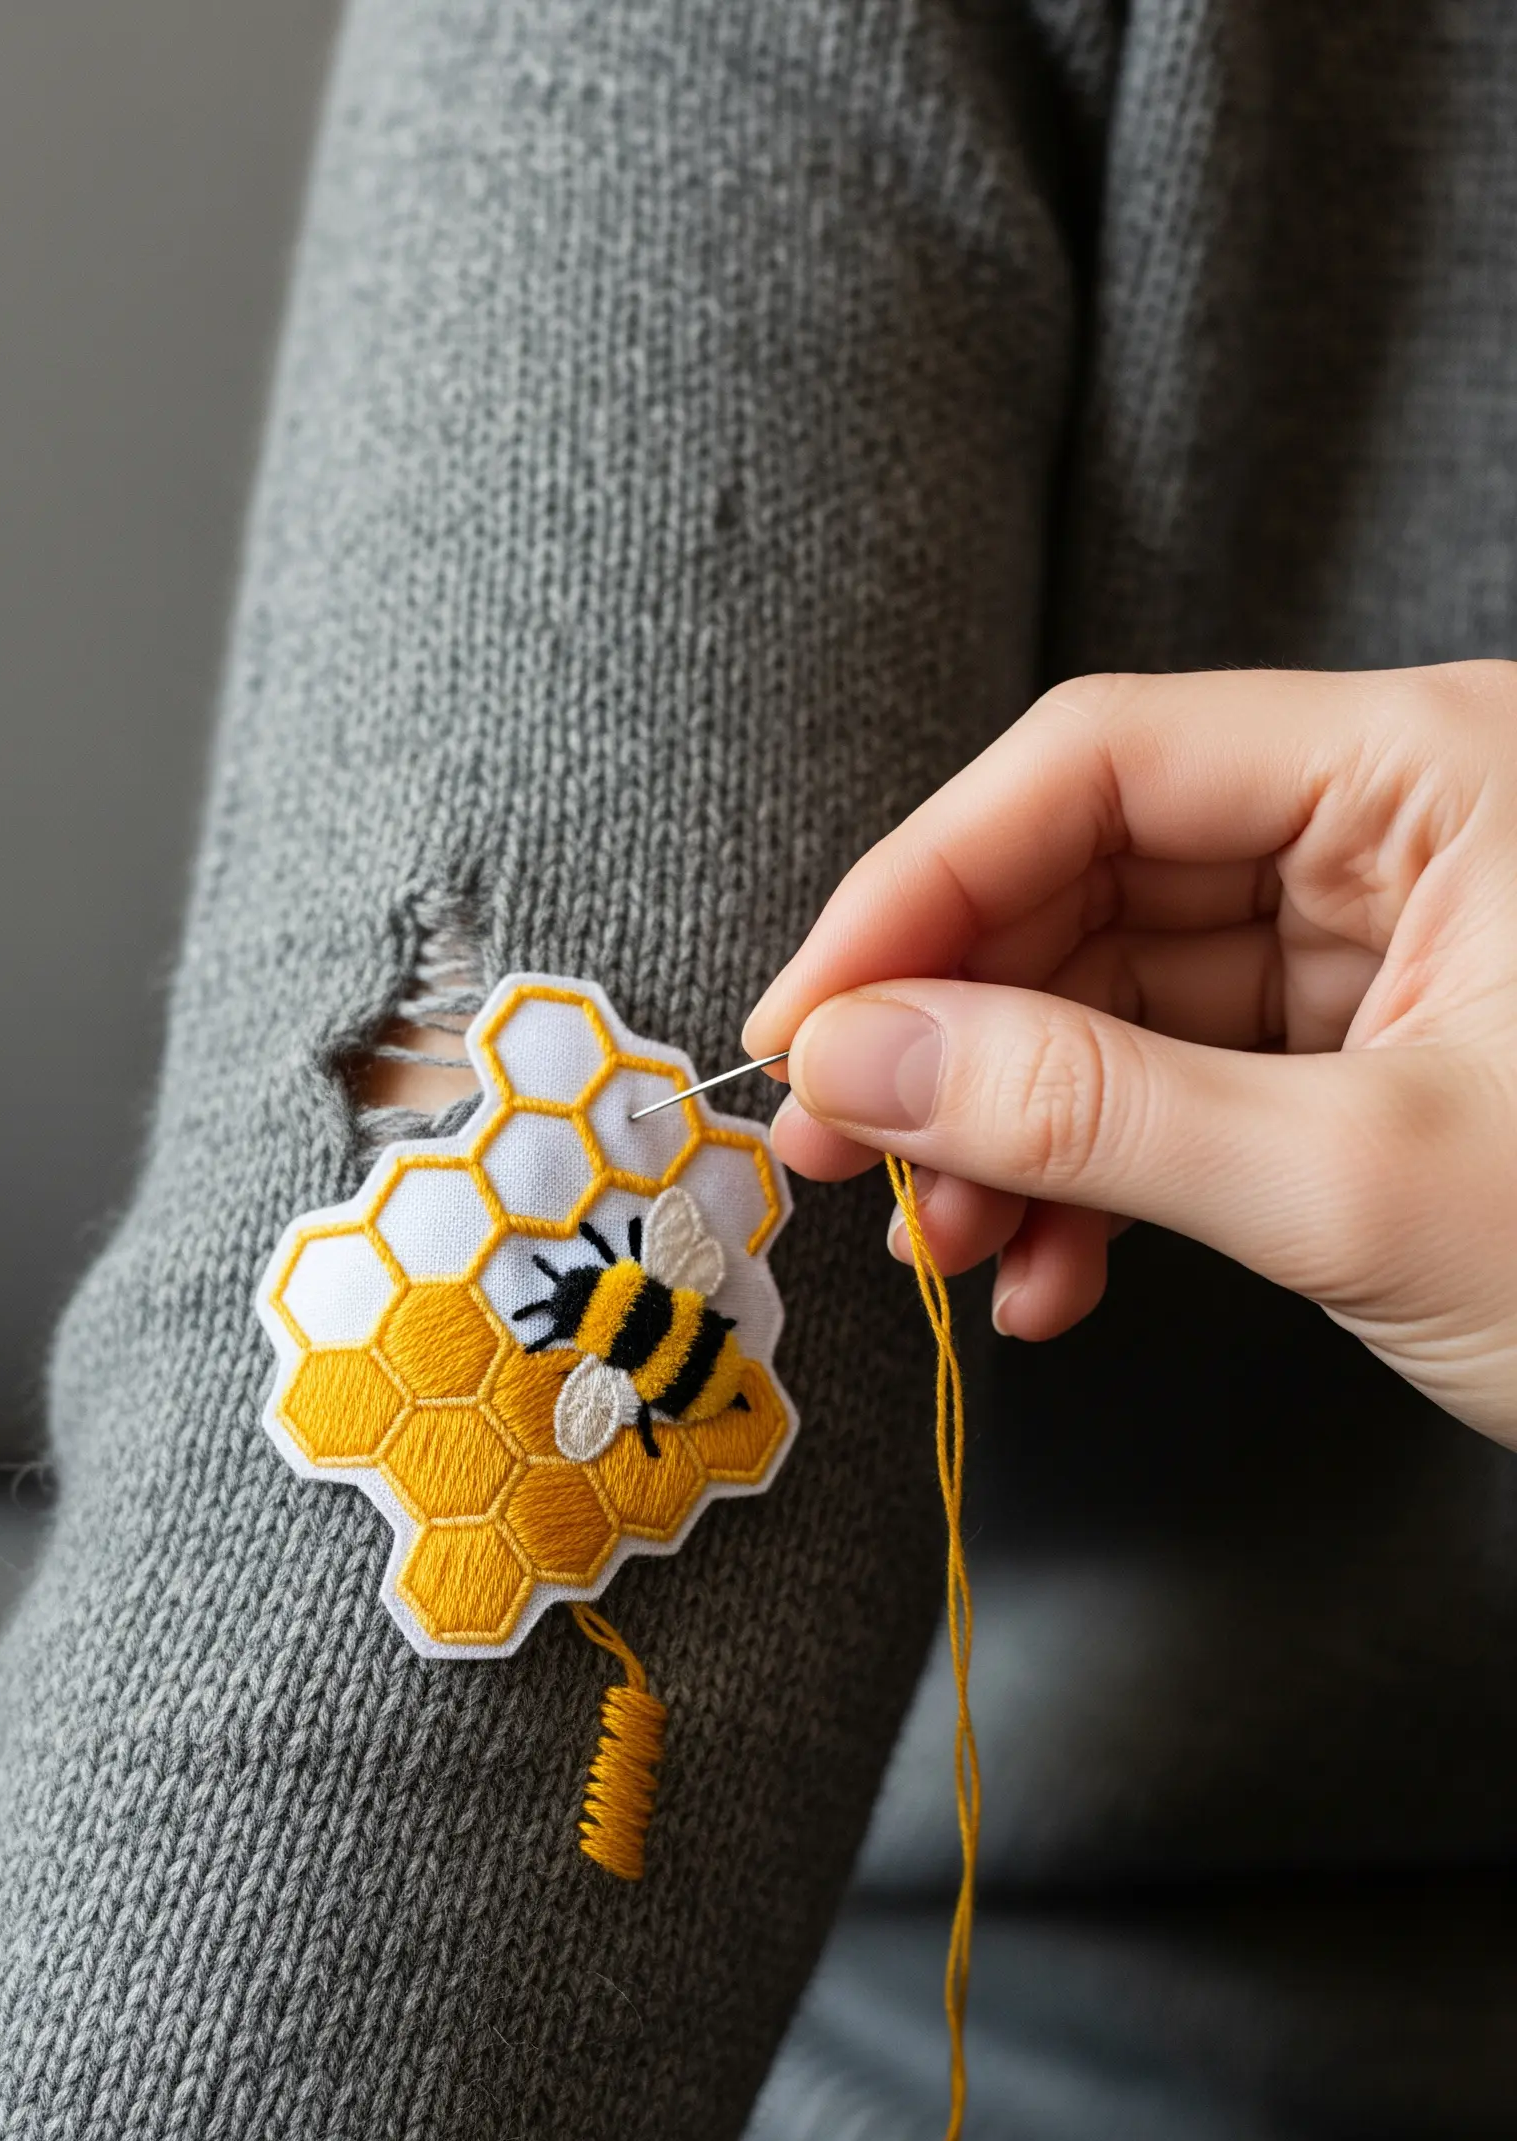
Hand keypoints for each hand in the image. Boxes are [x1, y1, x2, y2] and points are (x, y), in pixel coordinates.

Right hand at [743, 664, 1516, 1449]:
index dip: (921, 889)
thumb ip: (1085, 1110)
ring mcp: (1386, 950)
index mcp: (1429, 771)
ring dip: (1011, 1130)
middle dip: (953, 1031)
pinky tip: (1051, 1277)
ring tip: (951, 1250)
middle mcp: (1399, 830)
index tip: (807, 1027)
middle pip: (1090, 880)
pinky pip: (1180, 1088)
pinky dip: (1097, 1182)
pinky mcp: (1375, 1061)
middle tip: (837, 1155)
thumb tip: (854, 1061)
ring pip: (1119, 999)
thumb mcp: (1354, 1179)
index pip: (1096, 766)